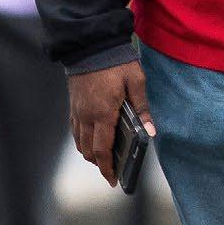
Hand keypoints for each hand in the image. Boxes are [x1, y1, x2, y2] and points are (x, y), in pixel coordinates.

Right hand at [69, 60, 152, 185]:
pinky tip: (92, 138)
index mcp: (103, 113)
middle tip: (112, 170)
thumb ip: (142, 108)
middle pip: (88, 150)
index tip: (113, 181)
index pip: (102, 149)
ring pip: (79, 142)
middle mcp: (86, 115)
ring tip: (103, 156)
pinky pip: (74, 129)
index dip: (107, 168)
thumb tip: (150, 132)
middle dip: (99, 164)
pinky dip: (82, 140)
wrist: (90, 43)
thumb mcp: (136, 81)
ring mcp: (77, 110)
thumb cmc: (116, 61)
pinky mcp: (73, 104)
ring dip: (89, 153)